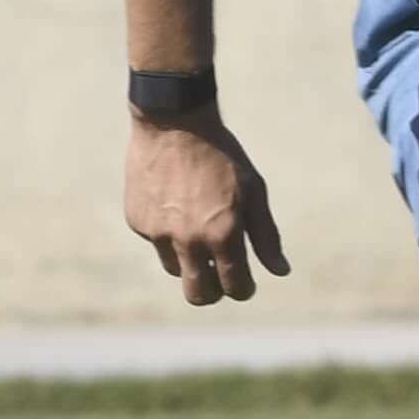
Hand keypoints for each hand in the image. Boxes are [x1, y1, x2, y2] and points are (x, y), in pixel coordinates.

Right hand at [123, 114, 288, 305]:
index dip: (244, 291)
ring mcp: (158, 233)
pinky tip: (177, 207)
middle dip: (213, 293)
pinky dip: (169, 235)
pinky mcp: (138, 222)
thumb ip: (266, 236)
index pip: (234, 285)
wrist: (174, 125)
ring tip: (201, 234)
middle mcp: (188, 239)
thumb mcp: (255, 192)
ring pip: (175, 269)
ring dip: (190, 262)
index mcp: (223, 233)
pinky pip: (157, 242)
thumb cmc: (223, 157)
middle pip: (198, 293)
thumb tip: (280, 271)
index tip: (246, 286)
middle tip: (221, 282)